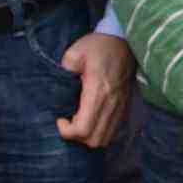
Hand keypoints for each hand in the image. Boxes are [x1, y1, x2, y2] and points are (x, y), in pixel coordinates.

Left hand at [57, 31, 133, 147]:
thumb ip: (64, 69)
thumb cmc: (99, 46)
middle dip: (76, 137)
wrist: (124, 42)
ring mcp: (119, 108)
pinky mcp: (124, 108)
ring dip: (89, 137)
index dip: (66, 131)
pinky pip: (112, 132)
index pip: (82, 129)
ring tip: (78, 122)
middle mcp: (111, 105)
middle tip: (68, 121)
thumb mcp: (76, 52)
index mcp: (97, 92)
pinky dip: (99, 133)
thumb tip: (57, 82)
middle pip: (94, 141)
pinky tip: (91, 121)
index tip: (59, 118)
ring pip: (104, 140)